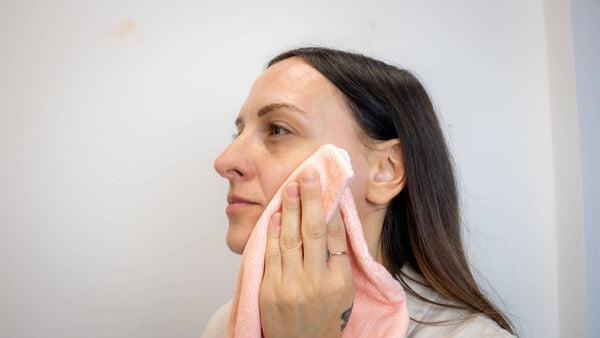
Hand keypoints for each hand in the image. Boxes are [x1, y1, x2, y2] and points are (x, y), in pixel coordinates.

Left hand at [259, 169, 354, 337]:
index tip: (329, 185)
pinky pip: (272, 253)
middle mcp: (316, 282)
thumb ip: (338, 257)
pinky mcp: (270, 290)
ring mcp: (291, 286)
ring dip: (290, 209)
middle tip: (308, 174)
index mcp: (340, 281)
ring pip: (290, 238)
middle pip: (313, 231)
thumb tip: (333, 219)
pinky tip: (277, 214)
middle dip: (310, 199)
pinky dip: (274, 231)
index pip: (335, 235)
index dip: (331, 208)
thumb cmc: (326, 318)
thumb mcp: (344, 291)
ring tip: (291, 187)